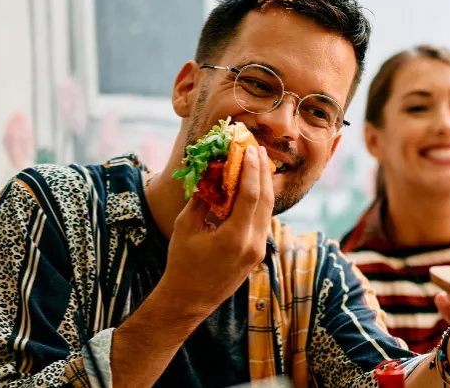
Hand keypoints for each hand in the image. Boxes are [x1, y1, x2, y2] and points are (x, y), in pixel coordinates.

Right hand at [160, 145, 274, 315]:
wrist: (189, 300)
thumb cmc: (181, 263)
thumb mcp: (185, 227)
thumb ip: (201, 199)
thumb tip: (212, 172)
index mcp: (234, 238)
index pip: (250, 196)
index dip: (251, 170)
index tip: (250, 149)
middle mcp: (253, 244)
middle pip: (265, 200)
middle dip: (263, 172)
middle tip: (258, 149)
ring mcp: (258, 250)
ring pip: (268, 211)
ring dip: (264, 185)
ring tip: (259, 163)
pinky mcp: (258, 253)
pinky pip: (263, 221)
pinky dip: (260, 201)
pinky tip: (254, 187)